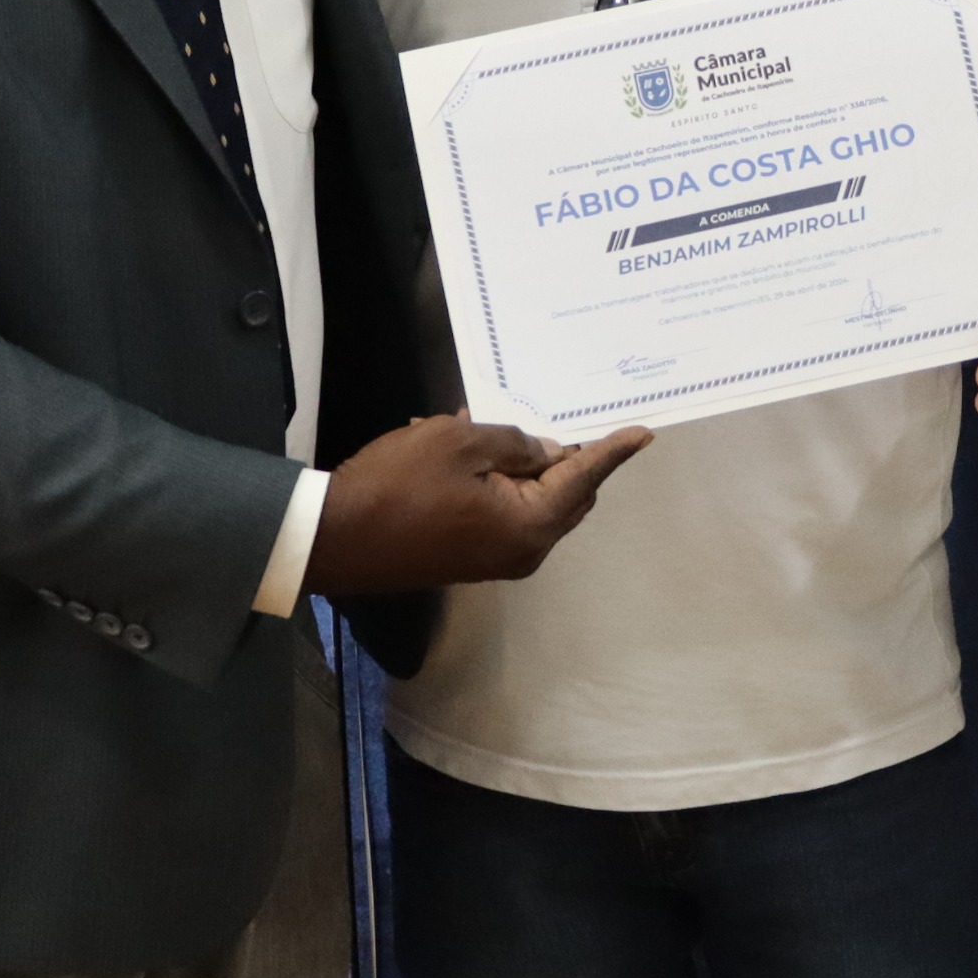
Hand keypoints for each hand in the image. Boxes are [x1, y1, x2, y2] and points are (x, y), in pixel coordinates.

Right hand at [305, 414, 649, 594]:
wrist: (334, 539)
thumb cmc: (398, 485)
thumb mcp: (460, 443)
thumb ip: (514, 443)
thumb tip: (547, 452)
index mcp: (530, 524)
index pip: (585, 477)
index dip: (612, 451)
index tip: (643, 433)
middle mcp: (525, 551)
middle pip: (567, 496)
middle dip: (569, 456)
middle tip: (565, 416)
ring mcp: (497, 561)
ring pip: (534, 504)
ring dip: (524, 466)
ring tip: (499, 427)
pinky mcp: (471, 559)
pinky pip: (504, 514)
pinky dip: (500, 482)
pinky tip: (473, 450)